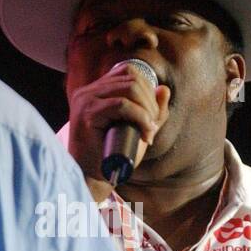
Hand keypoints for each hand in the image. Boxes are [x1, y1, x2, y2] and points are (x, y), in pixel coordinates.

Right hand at [66, 61, 170, 200]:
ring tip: (149, 131)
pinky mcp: (87, 114)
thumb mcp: (138, 128)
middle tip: (153, 127)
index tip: (152, 116)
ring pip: (129, 88)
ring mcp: (85, 100)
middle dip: (151, 102)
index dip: (148, 89)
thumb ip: (152, 110)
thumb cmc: (113, 155)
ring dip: (148, 110)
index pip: (128, 71)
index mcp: (96, 90)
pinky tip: (145, 133)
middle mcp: (88, 91)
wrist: (92, 178)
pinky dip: (140, 117)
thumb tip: (164, 88)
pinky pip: (121, 105)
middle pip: (132, 78)